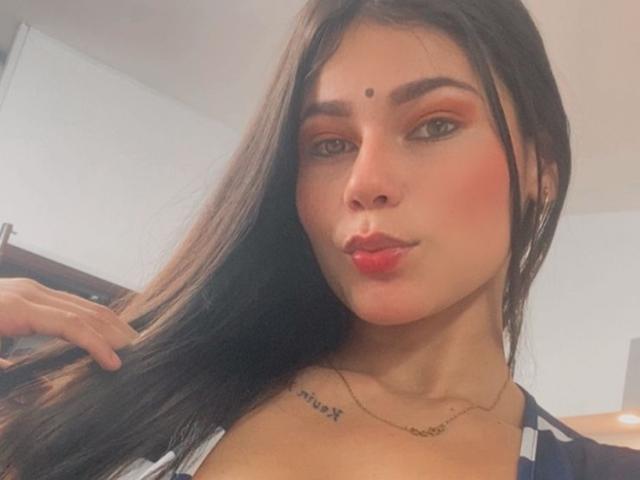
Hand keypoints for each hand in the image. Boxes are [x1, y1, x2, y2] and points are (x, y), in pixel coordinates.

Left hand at [0, 277, 138, 370]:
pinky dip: (92, 316)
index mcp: (16, 308)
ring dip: (108, 322)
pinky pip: (69, 302)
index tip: (115, 363)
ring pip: (82, 303)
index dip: (97, 343)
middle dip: (114, 331)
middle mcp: (29, 293)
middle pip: (85, 310)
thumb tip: (47, 390)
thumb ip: (9, 371)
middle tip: (138, 351)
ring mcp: (31, 289)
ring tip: (128, 341)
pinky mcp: (29, 291)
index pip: (70, 324)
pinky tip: (102, 329)